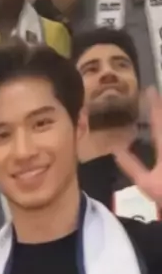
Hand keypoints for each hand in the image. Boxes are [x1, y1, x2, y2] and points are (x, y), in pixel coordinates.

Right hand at [115, 89, 161, 207]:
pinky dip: (160, 132)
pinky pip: (161, 140)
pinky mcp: (160, 165)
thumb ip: (131, 165)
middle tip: (157, 96)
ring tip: (160, 113)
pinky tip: (157, 137)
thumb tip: (116, 149)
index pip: (158, 121)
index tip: (149, 89)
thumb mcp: (147, 183)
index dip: (153, 104)